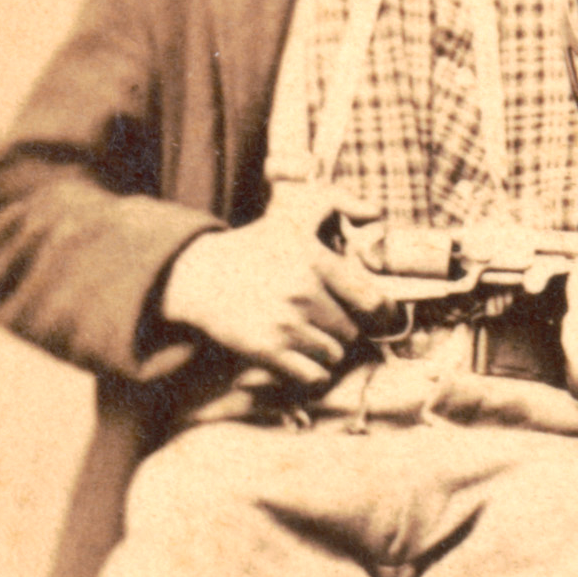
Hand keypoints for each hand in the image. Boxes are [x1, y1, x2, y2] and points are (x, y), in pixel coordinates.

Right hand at [161, 187, 384, 388]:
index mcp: (315, 260)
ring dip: (326, 350)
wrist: (201, 275)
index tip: (370, 313)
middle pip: (350, 331)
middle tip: (325, 321)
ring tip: (311, 336)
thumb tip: (376, 212)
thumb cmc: (256, 244)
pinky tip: (303, 357)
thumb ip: (338, 201)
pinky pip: (313, 375)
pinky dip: (314, 372)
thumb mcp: (293, 212)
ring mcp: (285, 323)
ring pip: (334, 354)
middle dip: (342, 329)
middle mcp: (303, 292)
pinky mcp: (267, 349)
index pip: (370, 300)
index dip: (376, 312)